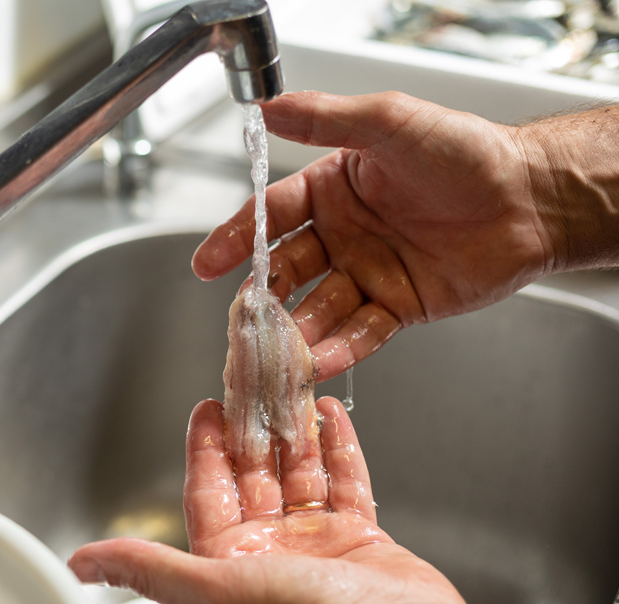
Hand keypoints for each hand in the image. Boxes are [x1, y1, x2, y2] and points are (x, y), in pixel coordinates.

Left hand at [68, 396, 468, 603]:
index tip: (205, 407)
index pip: (207, 490)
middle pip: (254, 474)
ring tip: (290, 388)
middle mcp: (271, 551)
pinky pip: (346, 482)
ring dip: (294, 432)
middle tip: (250, 384)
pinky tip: (332, 417)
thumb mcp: (212, 588)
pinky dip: (339, 448)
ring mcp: (317, 544)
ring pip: (299, 472)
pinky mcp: (361, 538)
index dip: (203, 446)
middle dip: (251, 428)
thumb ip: (146, 568)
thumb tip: (83, 564)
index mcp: (230, 562)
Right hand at [193, 91, 555, 380]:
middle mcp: (344, 234)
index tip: (207, 261)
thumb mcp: (388, 121)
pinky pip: (363, 332)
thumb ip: (325, 118)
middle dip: (264, 295)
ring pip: (319, 308)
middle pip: (287, 270)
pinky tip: (324, 360)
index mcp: (332, 190)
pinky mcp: (399, 307)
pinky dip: (343, 349)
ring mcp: (369, 273)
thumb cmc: (466, 153)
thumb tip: (266, 108)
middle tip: (244, 316)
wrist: (530, 197)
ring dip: (298, 330)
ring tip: (281, 349)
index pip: (271, 216)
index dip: (237, 238)